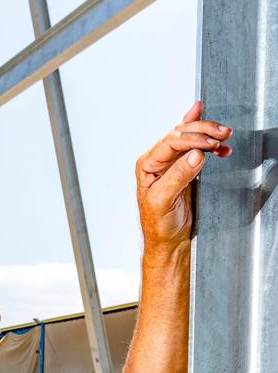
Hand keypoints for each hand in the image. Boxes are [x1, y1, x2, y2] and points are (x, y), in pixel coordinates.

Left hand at [136, 101, 232, 249]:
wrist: (170, 242)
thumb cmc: (159, 225)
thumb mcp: (163, 202)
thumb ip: (177, 177)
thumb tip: (195, 154)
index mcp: (147, 165)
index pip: (170, 141)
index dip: (192, 138)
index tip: (210, 143)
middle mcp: (159, 161)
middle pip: (181, 134)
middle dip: (204, 131)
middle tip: (223, 133)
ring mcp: (173, 164)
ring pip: (191, 138)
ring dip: (210, 134)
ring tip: (225, 136)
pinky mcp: (187, 169)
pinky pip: (199, 149)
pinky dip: (212, 145)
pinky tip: (222, 146)